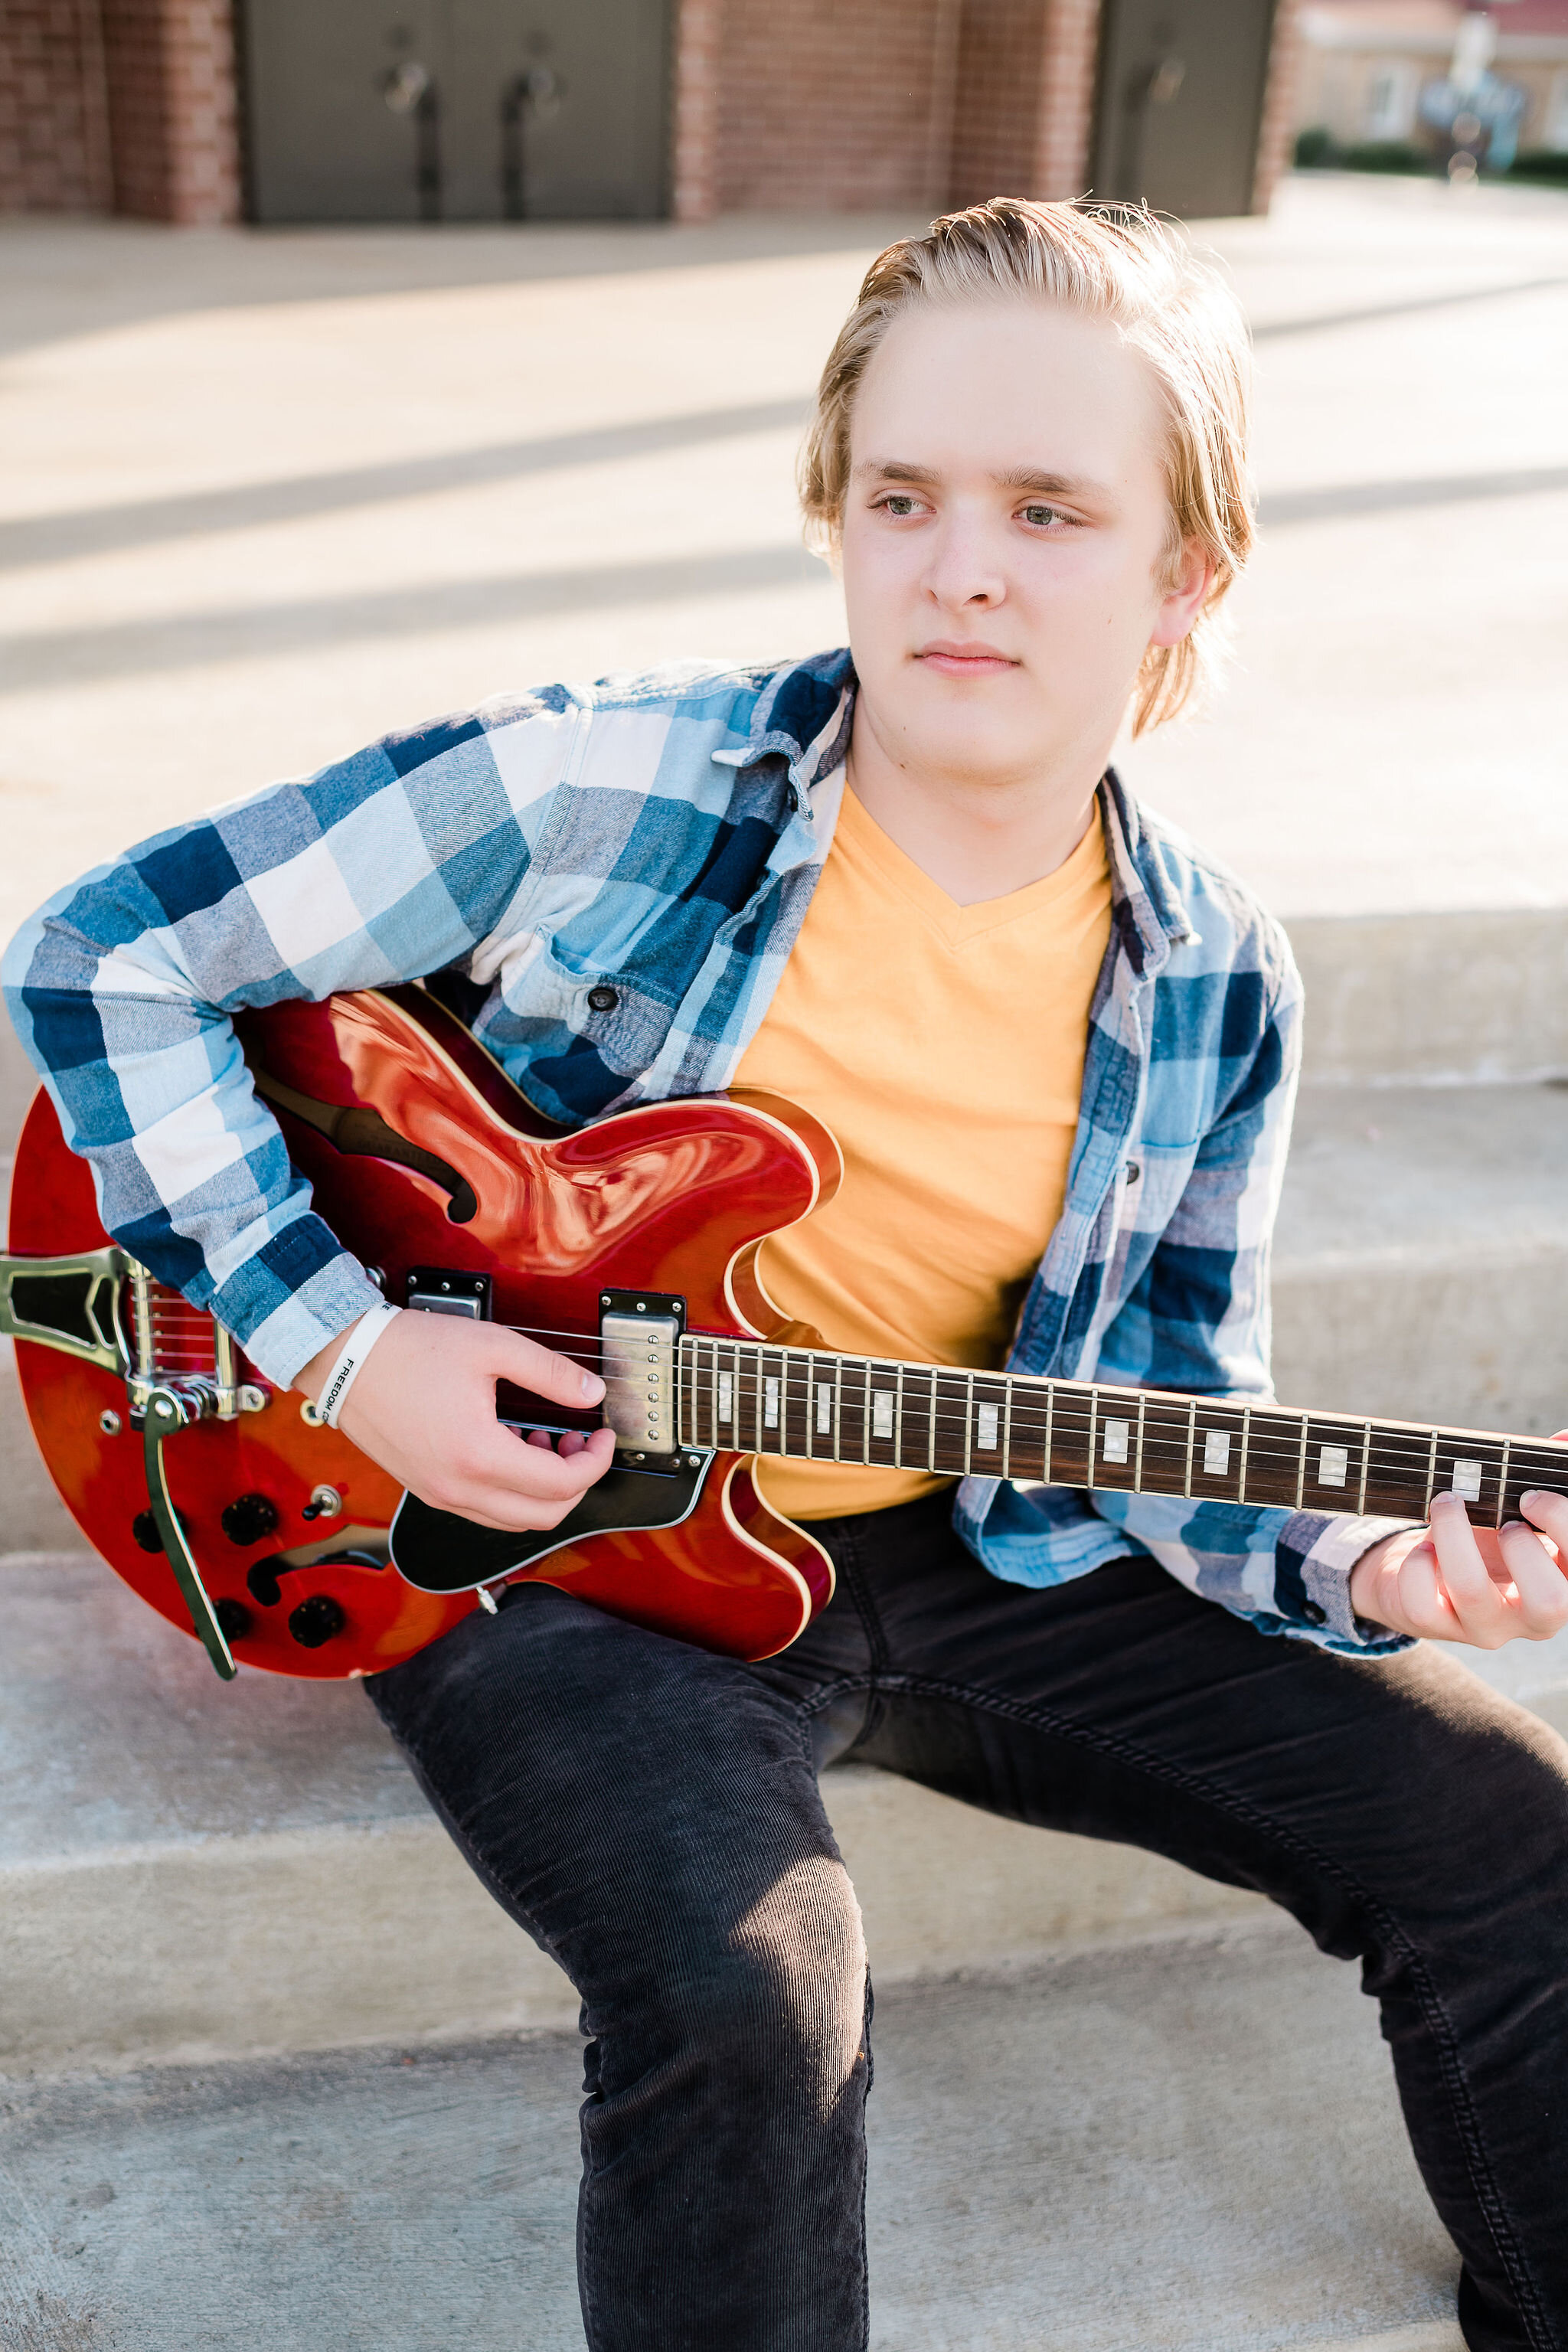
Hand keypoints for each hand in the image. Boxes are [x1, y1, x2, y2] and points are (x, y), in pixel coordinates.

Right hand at [297, 1310, 614, 1532]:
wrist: (344, 1360)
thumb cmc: (407, 1350)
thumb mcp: (492, 1346)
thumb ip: (550, 1373)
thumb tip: (591, 1394)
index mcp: (478, 1455)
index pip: (562, 1484)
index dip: (596, 1461)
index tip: (603, 1435)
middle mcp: (457, 1488)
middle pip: (543, 1516)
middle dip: (576, 1482)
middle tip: (579, 1442)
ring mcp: (439, 1495)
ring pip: (513, 1521)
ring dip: (541, 1490)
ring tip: (541, 1440)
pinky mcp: (427, 1491)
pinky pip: (484, 1510)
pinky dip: (510, 1490)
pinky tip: (509, 1446)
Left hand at [1349, 1442, 1567, 1647]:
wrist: (1428, 1572)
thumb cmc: (1486, 1536)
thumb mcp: (1515, 1509)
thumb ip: (1543, 1479)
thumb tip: (1566, 1439)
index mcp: (1561, 1582)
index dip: (1563, 1527)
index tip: (1530, 1496)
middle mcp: (1531, 1616)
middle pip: (1551, 1603)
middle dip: (1524, 1550)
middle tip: (1502, 1519)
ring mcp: (1484, 1627)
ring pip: (1473, 1593)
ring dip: (1455, 1536)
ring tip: (1447, 1504)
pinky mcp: (1437, 1626)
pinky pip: (1423, 1604)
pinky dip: (1417, 1564)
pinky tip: (1423, 1547)